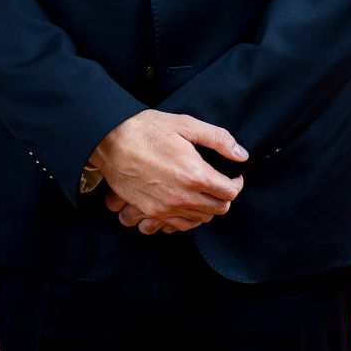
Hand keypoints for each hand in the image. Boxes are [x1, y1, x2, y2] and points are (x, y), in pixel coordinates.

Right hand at [90, 110, 246, 232]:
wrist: (109, 141)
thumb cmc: (145, 130)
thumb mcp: (184, 124)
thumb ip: (217, 139)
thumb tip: (241, 154)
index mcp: (195, 174)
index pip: (230, 192)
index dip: (237, 183)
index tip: (234, 176)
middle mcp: (183, 196)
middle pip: (218, 209)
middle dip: (224, 197)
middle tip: (219, 183)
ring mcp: (166, 207)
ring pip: (200, 219)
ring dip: (207, 207)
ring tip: (202, 191)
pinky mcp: (151, 211)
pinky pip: (179, 226)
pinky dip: (188, 218)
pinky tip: (186, 203)